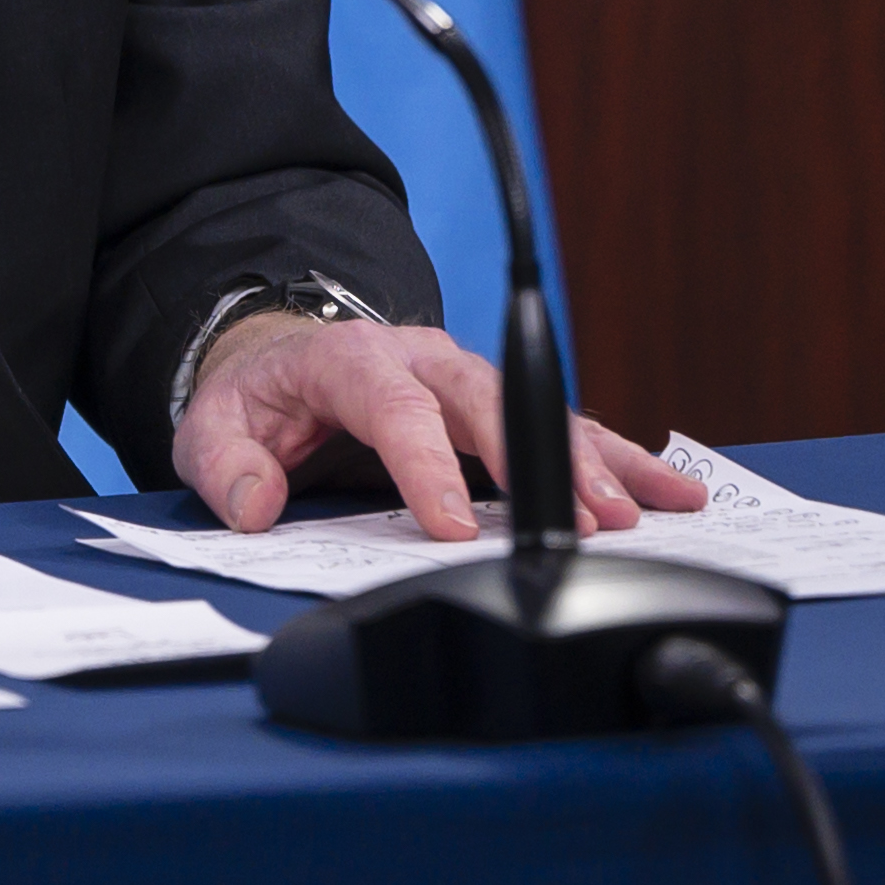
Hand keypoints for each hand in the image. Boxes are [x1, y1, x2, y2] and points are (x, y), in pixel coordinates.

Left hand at [168, 313, 703, 543]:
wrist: (284, 360)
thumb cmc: (260, 400)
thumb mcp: (213, 427)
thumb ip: (225, 465)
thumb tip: (256, 504)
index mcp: (352, 360)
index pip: (395, 409)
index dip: (426, 467)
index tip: (453, 527)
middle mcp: (421, 358)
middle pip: (487, 401)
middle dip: (539, 459)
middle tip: (587, 519)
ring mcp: (466, 378)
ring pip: (538, 411)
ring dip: (597, 461)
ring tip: (652, 508)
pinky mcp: (495, 408)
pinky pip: (561, 428)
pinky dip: (617, 459)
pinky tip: (671, 490)